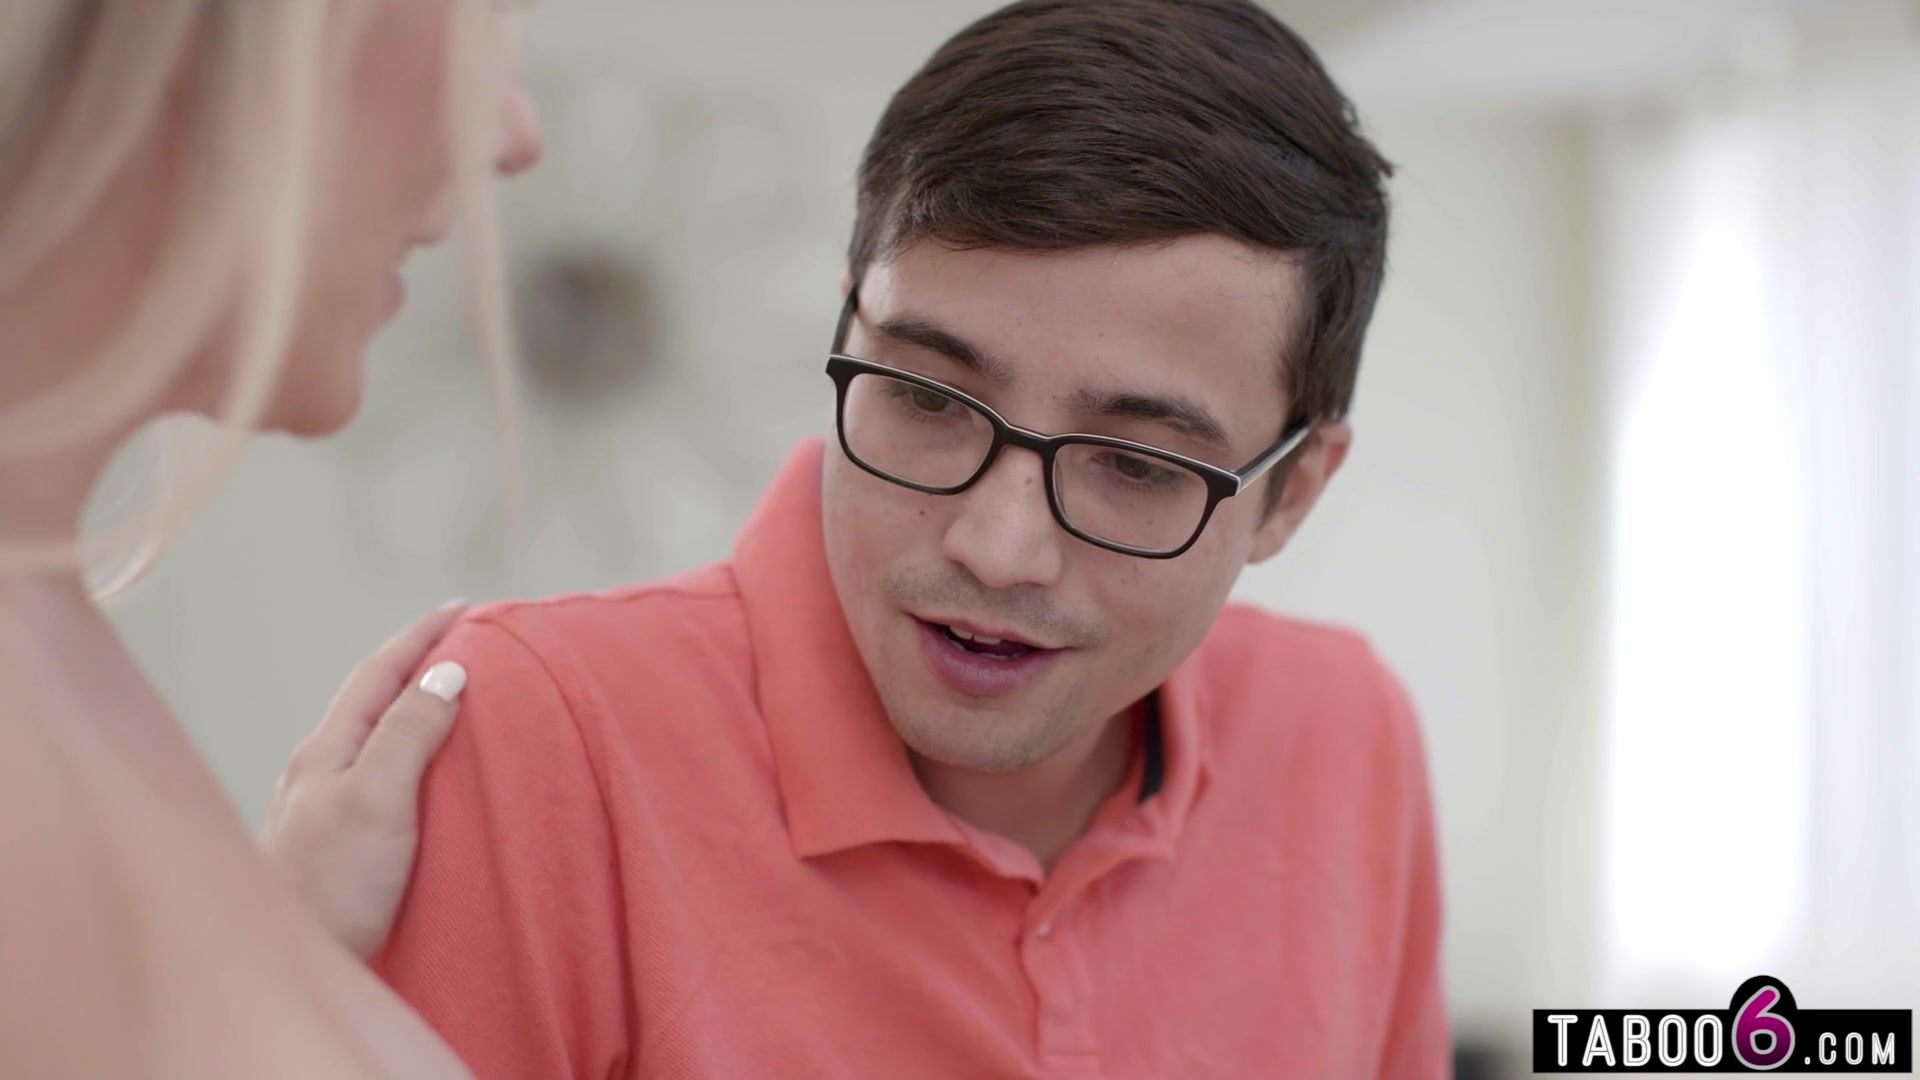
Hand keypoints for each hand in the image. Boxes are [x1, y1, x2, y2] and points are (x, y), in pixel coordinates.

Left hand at [264, 601, 471, 959]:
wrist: (283, 962)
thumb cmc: (330, 885)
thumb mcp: (377, 799)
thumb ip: (409, 733)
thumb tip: (446, 671)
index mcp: (327, 749)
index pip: (379, 672)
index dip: (422, 636)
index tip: (465, 607)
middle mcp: (320, 769)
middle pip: (373, 698)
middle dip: (419, 663)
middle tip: (468, 642)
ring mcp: (325, 806)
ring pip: (372, 737)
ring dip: (414, 708)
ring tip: (454, 696)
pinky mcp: (339, 843)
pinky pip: (378, 774)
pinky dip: (410, 753)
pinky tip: (424, 773)